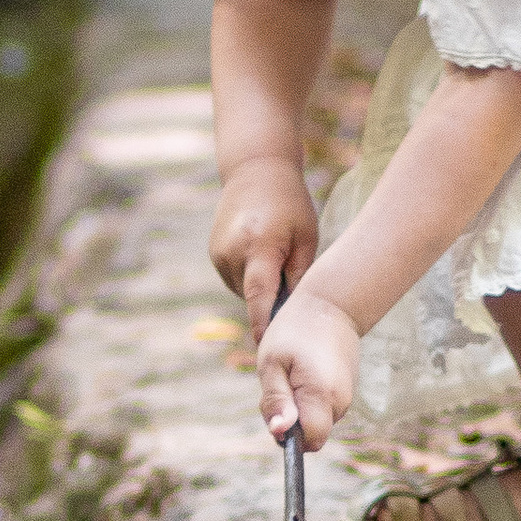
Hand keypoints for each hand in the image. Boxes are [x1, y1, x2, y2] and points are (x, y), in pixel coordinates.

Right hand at [209, 157, 319, 342]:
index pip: (260, 295)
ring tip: (277, 260)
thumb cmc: (290, 204)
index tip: (268, 349)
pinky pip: (236, 280)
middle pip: (254, 296)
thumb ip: (299, 276)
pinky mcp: (214, 254)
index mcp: (259, 245)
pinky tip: (263, 255)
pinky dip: (251, 277)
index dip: (264, 324)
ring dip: (262, 288)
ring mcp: (219, 253)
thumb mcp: (305, 237)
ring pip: (244, 291)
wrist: (254, 171)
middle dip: (273, 301)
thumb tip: (294, 314)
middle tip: (293, 286)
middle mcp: (232, 251)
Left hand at [256, 287, 358, 450]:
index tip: (277, 409)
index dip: (290, 436)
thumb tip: (279, 434)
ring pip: (317, 422)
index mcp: (321, 395)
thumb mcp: (272, 363)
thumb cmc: (295, 331)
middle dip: (292, 421)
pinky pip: (324, 408)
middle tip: (281, 382)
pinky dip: (310, 399)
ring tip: (292, 373)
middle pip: (313, 434)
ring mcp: (347, 396)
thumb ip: (276, 401)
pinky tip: (304, 373)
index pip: (310, 442)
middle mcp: (341, 401)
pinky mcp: (347, 391)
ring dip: (300, 408)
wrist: (331, 304)